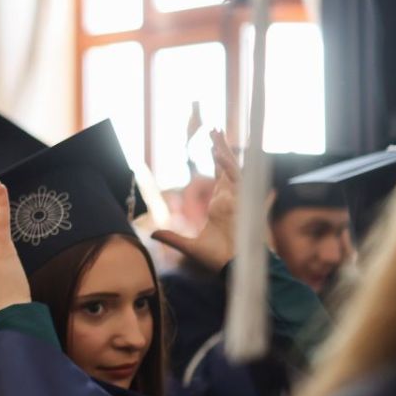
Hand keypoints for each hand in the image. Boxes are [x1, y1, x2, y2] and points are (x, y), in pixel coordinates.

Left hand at [152, 129, 239, 272]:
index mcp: (220, 205)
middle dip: (220, 147)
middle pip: (226, 167)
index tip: (210, 146)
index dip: (216, 161)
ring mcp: (237, 199)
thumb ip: (171, 237)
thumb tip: (153, 233)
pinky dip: (228, 166)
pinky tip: (220, 153)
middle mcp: (230, 199)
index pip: (219, 177)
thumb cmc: (215, 258)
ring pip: (231, 168)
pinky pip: (235, 179)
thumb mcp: (187, 245)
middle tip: (214, 129)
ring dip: (223, 150)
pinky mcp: (242, 203)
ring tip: (215, 132)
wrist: (231, 266)